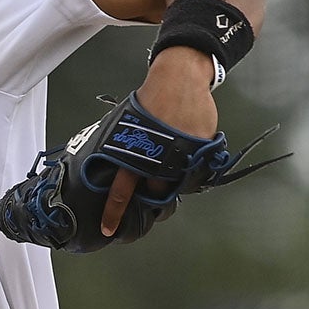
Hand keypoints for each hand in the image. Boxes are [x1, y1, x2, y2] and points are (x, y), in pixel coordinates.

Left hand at [99, 46, 216, 235]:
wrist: (178, 78)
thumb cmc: (149, 101)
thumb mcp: (125, 124)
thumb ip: (122, 150)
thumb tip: (113, 170)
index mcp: (131, 151)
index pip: (120, 190)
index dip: (114, 212)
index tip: (108, 229)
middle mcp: (156, 157)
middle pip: (155, 194)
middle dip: (154, 199)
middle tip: (152, 195)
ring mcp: (180, 155)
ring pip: (176, 184)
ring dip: (172, 180)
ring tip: (169, 164)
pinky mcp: (200, 149)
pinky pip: (195, 168)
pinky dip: (190, 165)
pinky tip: (184, 151)